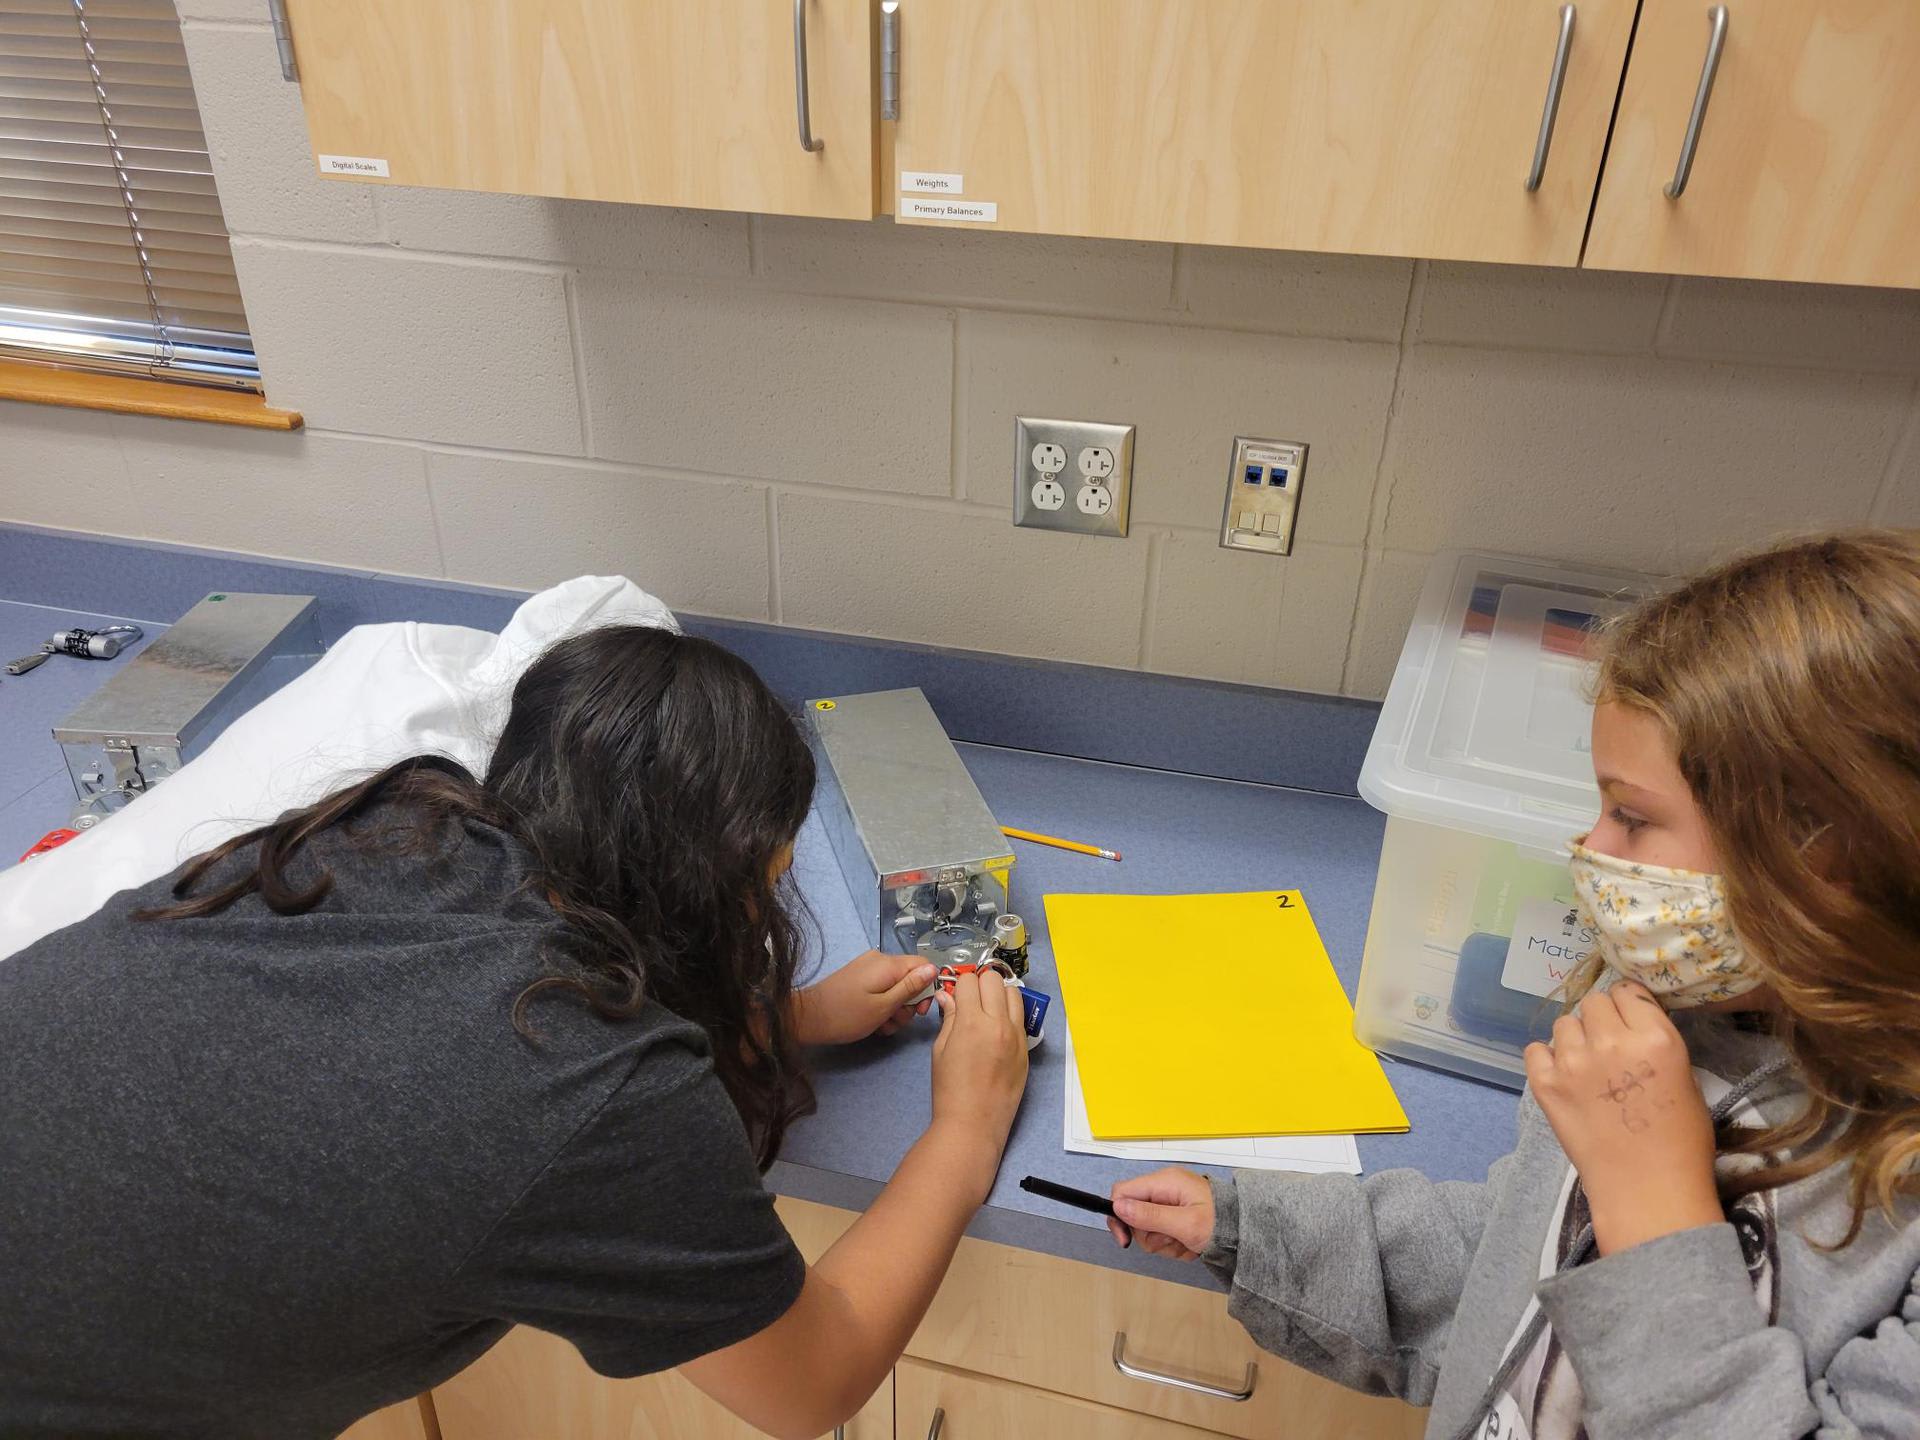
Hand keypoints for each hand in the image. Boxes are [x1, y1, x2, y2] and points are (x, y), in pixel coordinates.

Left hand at [791, 951, 937, 1046]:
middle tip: (895, 1021)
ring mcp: (868, 968)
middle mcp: (879, 960)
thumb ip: (910, 987)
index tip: (920, 1011)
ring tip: (881, 1025)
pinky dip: (882, 1006)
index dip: (928, 988)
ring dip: (895, 1009)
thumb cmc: (847, 1015)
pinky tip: (874, 1022)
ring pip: (896, 987)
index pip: (923, 965)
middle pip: (910, 979)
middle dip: (908, 1004)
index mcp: (888, 964)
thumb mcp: (884, 1006)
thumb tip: (934, 969)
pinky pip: (882, 989)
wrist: (808, 1018)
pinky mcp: (860, 978)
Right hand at [929, 971, 1029, 1163]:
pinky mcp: (1026, 1049)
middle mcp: (998, 1024)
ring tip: (988, 1009)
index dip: (958, 985)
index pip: (969, 981)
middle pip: (994, 979)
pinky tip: (998, 1028)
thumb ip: (948, 1018)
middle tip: (971, 998)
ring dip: (999, 993)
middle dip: (980, 983)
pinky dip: (1010, 1014)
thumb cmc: (949, 1090)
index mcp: (972, 1023)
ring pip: (1014, 992)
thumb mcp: (940, 1051)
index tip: (956, 994)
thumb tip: (947, 995)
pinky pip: (1021, 1017)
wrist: (973, 1124)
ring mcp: (1016, 1036)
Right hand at [1109, 1167, 1213, 1259]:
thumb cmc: (1221, 1225)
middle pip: (1134, 1215)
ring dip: (1165, 1244)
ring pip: (1148, 1230)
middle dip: (1150, 1235)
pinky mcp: (1176, 1215)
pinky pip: (1162, 1235)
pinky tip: (1191, 1245)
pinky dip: (1174, 1245)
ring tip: (1187, 1244)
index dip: (1118, 1215)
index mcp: (1165, 1181)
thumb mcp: (1185, 1224)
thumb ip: (1150, 1215)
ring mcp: (1171, 1202)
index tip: (1126, 1241)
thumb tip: (1117, 1206)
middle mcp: (1164, 1188)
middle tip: (1173, 1241)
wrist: (1248, 1233)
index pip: (1122, 1192)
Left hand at [1525, 981, 1720, 1255]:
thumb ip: (1656, 1044)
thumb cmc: (1680, 1144)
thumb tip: (1634, 1025)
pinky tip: (1562, 1077)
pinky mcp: (1545, 1084)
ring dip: (1575, 1039)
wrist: (1647, 1191)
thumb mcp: (1687, 1081)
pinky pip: (1534, 1049)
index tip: (1628, 1019)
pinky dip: (1546, 1059)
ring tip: (1587, 1068)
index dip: (1628, 1004)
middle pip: (1594, 1003)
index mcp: (1655, 1038)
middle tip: (1608, 1047)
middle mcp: (1611, 1041)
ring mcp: (1573, 1062)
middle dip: (1601, 1020)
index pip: (1627, 990)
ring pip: (1564, 1023)